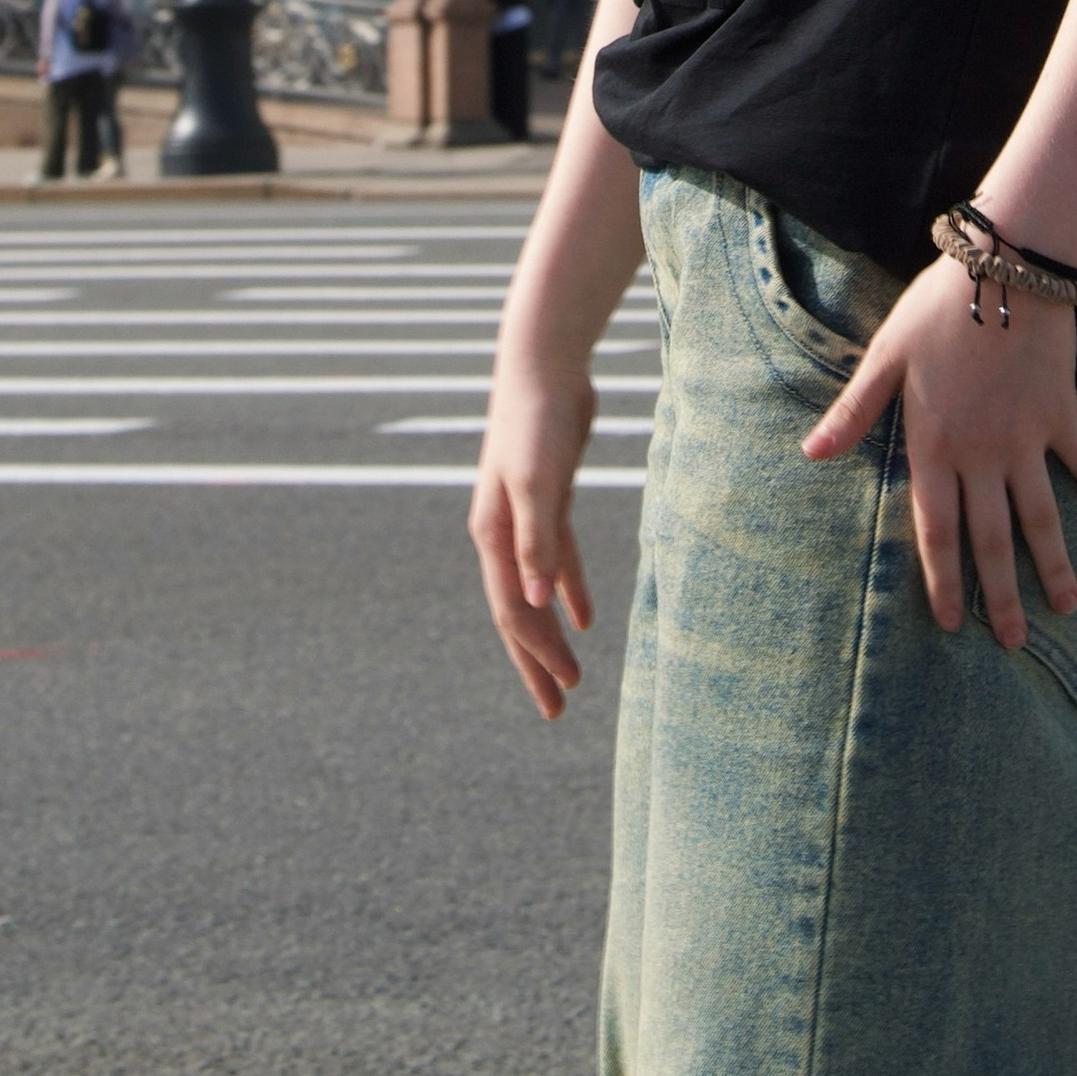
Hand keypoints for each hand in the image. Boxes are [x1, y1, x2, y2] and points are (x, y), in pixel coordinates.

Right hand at [469, 351, 597, 720]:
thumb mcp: (539, 483)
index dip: (535, 654)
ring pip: (535, 591)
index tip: (562, 692)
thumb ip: (537, 541)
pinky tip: (583, 617)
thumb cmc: (538, 421)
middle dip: (535, 661)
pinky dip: (568, 589)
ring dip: (551, 633)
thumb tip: (535, 602)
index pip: (512, 611)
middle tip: (557, 709)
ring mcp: (524, 518)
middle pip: (516, 612)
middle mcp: (501, 534)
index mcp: (493, 536)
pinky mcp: (548, 501)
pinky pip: (556, 559)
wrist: (542, 365)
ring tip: (571, 675)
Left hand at [801, 259, 1076, 647]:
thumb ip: (854, 411)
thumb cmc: (937, 309)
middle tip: (1012, 643)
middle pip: (992, 540)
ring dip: (1053, 565)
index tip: (950, 622)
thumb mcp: (885, 357)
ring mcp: (1026, 439)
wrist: (1005, 268)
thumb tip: (809, 454)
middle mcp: (983, 454)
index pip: (937, 530)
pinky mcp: (1059, 414)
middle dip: (1001, 596)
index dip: (943, 580)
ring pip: (1040, 517)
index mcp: (935, 446)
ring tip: (1066, 609)